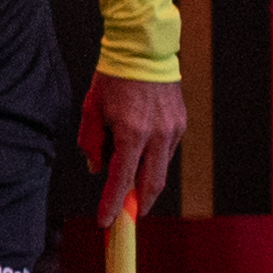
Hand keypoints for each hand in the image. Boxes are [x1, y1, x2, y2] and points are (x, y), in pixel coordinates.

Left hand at [79, 70, 183, 218]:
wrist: (143, 50)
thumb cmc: (112, 79)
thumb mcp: (91, 111)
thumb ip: (93, 143)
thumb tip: (98, 169)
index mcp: (132, 133)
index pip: (121, 179)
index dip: (112, 204)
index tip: (106, 222)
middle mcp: (157, 134)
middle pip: (151, 183)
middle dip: (138, 204)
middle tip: (126, 217)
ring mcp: (173, 129)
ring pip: (160, 168)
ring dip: (145, 180)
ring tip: (127, 181)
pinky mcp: (180, 123)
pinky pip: (166, 151)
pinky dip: (153, 160)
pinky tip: (140, 156)